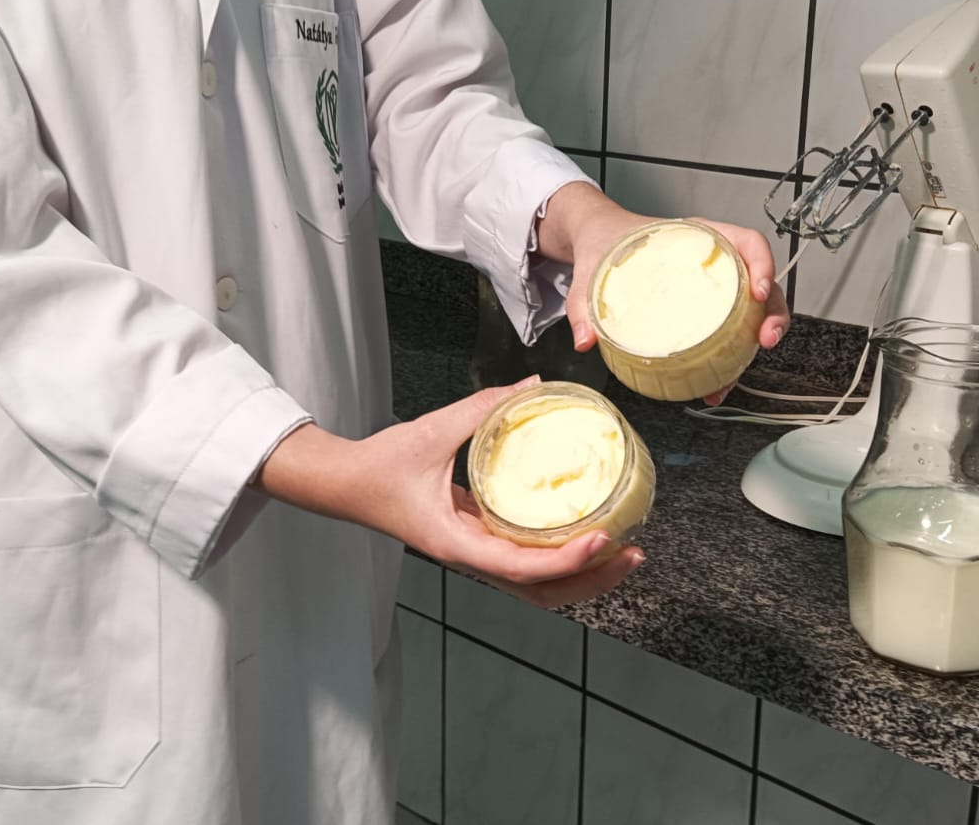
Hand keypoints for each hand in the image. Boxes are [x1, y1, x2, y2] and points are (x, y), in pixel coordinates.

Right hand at [257, 377, 643, 607]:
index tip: (602, 539)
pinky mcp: (480, 543)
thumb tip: (533, 385)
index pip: (521, 568)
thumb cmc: (379, 467)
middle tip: (633, 552)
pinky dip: (563, 559)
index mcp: (457, 544)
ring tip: (623, 551)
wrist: (345, 485)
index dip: (567, 560)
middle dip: (593, 580)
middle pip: (543, 593)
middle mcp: (472, 558)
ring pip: (539, 587)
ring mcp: (477, 555)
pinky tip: (588, 534)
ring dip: (584, 576)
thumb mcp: (430, 431)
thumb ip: (483, 408)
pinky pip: (529, 564)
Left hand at [536, 183, 790, 405]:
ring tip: (735, 376)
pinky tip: (715, 382)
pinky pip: (729, 330)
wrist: (598, 242)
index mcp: (696, 237)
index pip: (747, 241)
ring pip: (752, 311)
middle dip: (773, 312)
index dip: (762, 264)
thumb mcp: (593, 268)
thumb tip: (585, 339)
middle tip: (766, 339)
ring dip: (756, 342)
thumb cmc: (607, 242)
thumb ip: (585, 302)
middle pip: (761, 282)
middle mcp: (712, 260)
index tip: (759, 291)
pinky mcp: (704, 310)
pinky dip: (730, 357)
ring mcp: (712, 286)